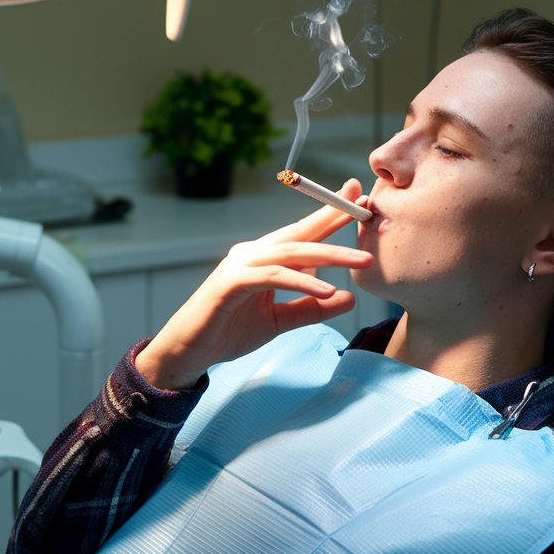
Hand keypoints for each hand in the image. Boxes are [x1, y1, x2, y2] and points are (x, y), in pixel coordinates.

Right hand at [136, 179, 372, 389]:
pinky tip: (326, 289)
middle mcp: (252, 254)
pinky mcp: (232, 282)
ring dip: (330, 254)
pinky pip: (274, 277)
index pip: (302, 234)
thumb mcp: (280, 321)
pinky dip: (301, 281)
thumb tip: (348, 298)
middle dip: (333, 217)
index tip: (357, 200)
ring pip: (292, 253)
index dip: (329, 216)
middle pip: (300, 233)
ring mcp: (240, 264)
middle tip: (363, 206)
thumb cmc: (229, 332)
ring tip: (362, 260)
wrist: (190, 352)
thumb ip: (311, 308)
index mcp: (263, 258)